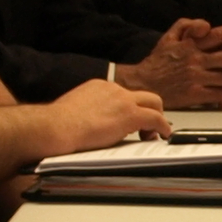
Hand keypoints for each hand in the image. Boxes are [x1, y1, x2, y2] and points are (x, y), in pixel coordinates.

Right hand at [43, 76, 167, 156]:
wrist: (57, 126)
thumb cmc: (58, 124)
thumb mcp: (74, 110)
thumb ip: (88, 112)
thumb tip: (92, 124)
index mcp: (99, 87)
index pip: (122, 95)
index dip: (128, 108)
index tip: (127, 120)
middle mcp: (113, 89)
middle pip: (142, 95)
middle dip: (149, 108)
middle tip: (148, 125)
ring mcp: (123, 100)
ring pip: (153, 102)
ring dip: (157, 118)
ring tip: (154, 134)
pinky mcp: (130, 115)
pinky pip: (155, 118)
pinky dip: (162, 127)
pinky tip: (163, 135)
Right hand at [123, 19, 221, 108]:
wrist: (142, 84)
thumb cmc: (157, 61)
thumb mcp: (169, 36)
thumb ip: (187, 25)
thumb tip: (205, 25)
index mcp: (190, 44)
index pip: (218, 35)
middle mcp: (196, 60)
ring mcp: (196, 78)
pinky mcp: (194, 94)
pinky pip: (217, 95)